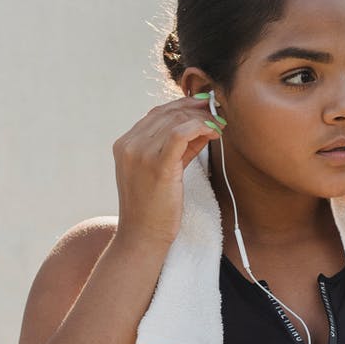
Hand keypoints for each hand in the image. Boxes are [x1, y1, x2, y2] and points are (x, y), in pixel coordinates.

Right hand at [113, 95, 223, 250]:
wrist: (142, 237)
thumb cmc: (153, 209)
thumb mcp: (161, 172)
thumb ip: (178, 149)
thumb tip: (202, 128)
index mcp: (125, 144)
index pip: (156, 113)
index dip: (183, 106)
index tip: (204, 108)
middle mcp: (129, 145)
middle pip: (167, 113)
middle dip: (196, 108)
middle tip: (217, 111)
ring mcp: (140, 154)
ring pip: (176, 120)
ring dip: (202, 118)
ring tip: (219, 124)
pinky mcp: (157, 165)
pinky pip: (181, 133)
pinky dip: (200, 126)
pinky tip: (214, 132)